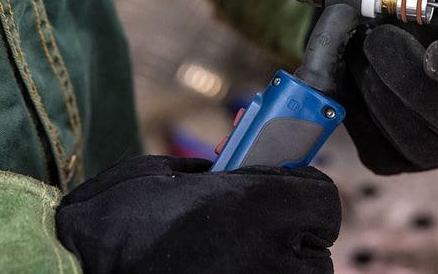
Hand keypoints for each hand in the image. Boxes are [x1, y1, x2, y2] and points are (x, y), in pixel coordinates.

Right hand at [55, 155, 339, 272]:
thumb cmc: (115, 224)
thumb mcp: (167, 175)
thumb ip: (220, 174)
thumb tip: (244, 172)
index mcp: (263, 207)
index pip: (322, 197)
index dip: (299, 191)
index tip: (278, 190)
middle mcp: (277, 257)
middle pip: (316, 245)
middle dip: (288, 233)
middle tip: (246, 229)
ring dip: (275, 266)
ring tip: (227, 259)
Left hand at [339, 0, 437, 173]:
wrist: (419, 11)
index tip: (433, 53)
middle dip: (411, 84)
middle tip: (376, 39)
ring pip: (421, 144)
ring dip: (378, 94)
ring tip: (359, 47)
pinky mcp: (412, 157)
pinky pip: (383, 152)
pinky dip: (358, 114)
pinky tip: (353, 72)